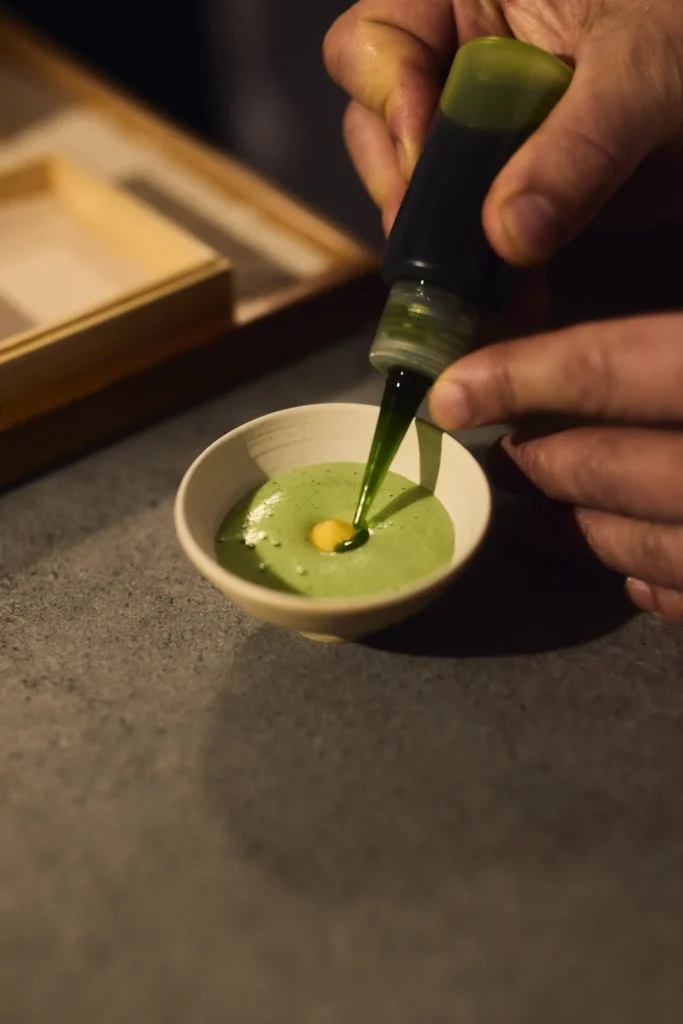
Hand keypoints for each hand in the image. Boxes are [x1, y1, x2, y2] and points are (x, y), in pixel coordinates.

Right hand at [324, 0, 682, 258]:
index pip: (377, 40)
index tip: (424, 162)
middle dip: (409, 193)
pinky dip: (488, 269)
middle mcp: (464, 55)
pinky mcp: (511, 178)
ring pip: (421, 187)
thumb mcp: (645, 73)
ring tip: (485, 292)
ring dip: (445, 246)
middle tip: (440, 251)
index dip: (389, 103)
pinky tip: (515, 299)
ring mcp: (483, 123)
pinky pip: (473, 227)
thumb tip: (508, 233)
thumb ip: (579, 147)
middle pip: (380, 123)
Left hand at [428, 313, 682, 622]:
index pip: (602, 369)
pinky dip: (643, 578)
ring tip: (534, 515)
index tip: (451, 394)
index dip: (516, 378)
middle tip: (499, 456)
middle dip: (532, 460)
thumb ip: (667, 330)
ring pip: (631, 542)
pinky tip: (623, 569)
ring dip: (567, 526)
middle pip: (599, 466)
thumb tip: (551, 290)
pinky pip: (680, 592)